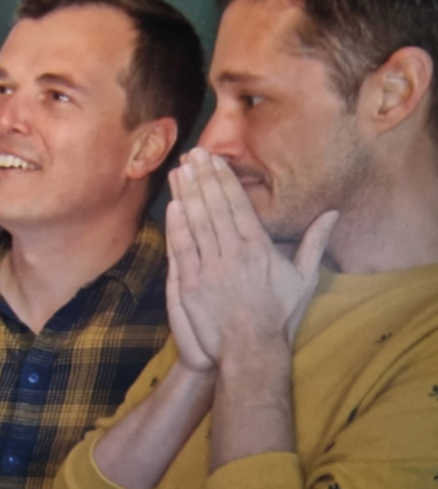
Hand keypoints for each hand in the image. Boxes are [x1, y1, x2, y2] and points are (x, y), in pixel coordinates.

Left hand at [166, 148, 338, 362]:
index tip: (213, 159)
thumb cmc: (279, 316)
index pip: (238, 205)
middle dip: (203, 178)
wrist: (252, 352)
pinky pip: (182, 250)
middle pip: (214, 208)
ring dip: (186, 195)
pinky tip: (173, 205)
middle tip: (193, 154)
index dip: (223, 179)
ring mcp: (210, 269)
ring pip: (196, 224)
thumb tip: (332, 213)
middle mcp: (234, 254)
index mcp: (259, 249)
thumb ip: (314, 242)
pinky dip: (176, 226)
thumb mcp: (304, 279)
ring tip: (179, 171)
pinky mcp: (191, 285)